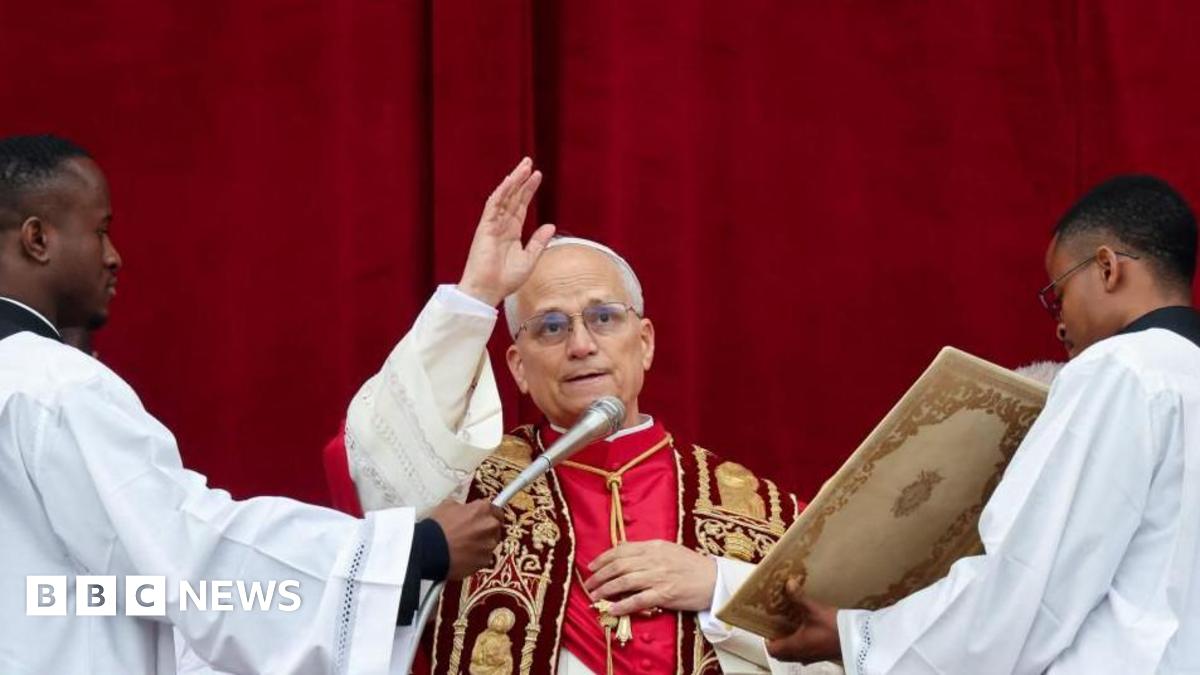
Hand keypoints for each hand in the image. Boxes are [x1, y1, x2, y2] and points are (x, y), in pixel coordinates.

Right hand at [427, 499, 503, 579]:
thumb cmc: (436, 527)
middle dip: (486, 531)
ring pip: (490, 544)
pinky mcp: (484, 561)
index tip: (485, 519)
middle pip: (495, 528)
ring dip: (481, 545)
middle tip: (471, 534)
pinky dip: (476, 558)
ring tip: (464, 547)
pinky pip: (484, 558)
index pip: (497, 511)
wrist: (428, 550)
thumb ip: (462, 507)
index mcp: (483, 509)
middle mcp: (490, 525)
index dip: (490, 516)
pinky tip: (463, 557)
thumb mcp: (447, 506)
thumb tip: (464, 509)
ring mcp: (489, 544)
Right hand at [457, 157, 555, 305]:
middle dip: (521, 180)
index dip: (528, 190)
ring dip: (513, 181)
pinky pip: (493, 205)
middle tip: (530, 162)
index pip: (520, 206)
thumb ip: (539, 241)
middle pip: (513, 197)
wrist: (488, 290)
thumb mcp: (530, 259)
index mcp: (511, 232)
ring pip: (503, 197)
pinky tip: (511, 180)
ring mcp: (492, 225)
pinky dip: (502, 191)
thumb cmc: (506, 280)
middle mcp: (501, 225)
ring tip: (524, 166)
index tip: (537, 175)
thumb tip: (551, 225)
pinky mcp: (485, 227)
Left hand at [583, 540, 716, 615]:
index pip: (622, 550)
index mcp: (654, 546)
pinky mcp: (664, 595)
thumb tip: (622, 548)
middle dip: (600, 575)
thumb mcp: (668, 548)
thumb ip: (646, 548)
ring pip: (624, 582)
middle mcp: (654, 560)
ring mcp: (659, 577)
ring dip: (606, 590)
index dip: (603, 558)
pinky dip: (623, 605)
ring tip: (595, 596)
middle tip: (588, 583)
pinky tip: (612, 609)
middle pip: (619, 566)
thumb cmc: (692, 565)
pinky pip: (638, 600)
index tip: (592, 566)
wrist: (714, 580)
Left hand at [764, 578, 842, 662]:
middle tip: (777, 626)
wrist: (857, 638)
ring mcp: (813, 657)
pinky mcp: (822, 655)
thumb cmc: (834, 627)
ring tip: (790, 627)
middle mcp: (802, 654)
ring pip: (794, 655)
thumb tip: (788, 584)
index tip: (766, 628)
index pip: (773, 650)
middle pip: (782, 654)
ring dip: (789, 644)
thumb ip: (798, 597)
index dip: (767, 640)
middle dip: (777, 642)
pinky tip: (808, 631)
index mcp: (796, 645)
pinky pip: (806, 653)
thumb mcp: (813, 609)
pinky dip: (801, 645)